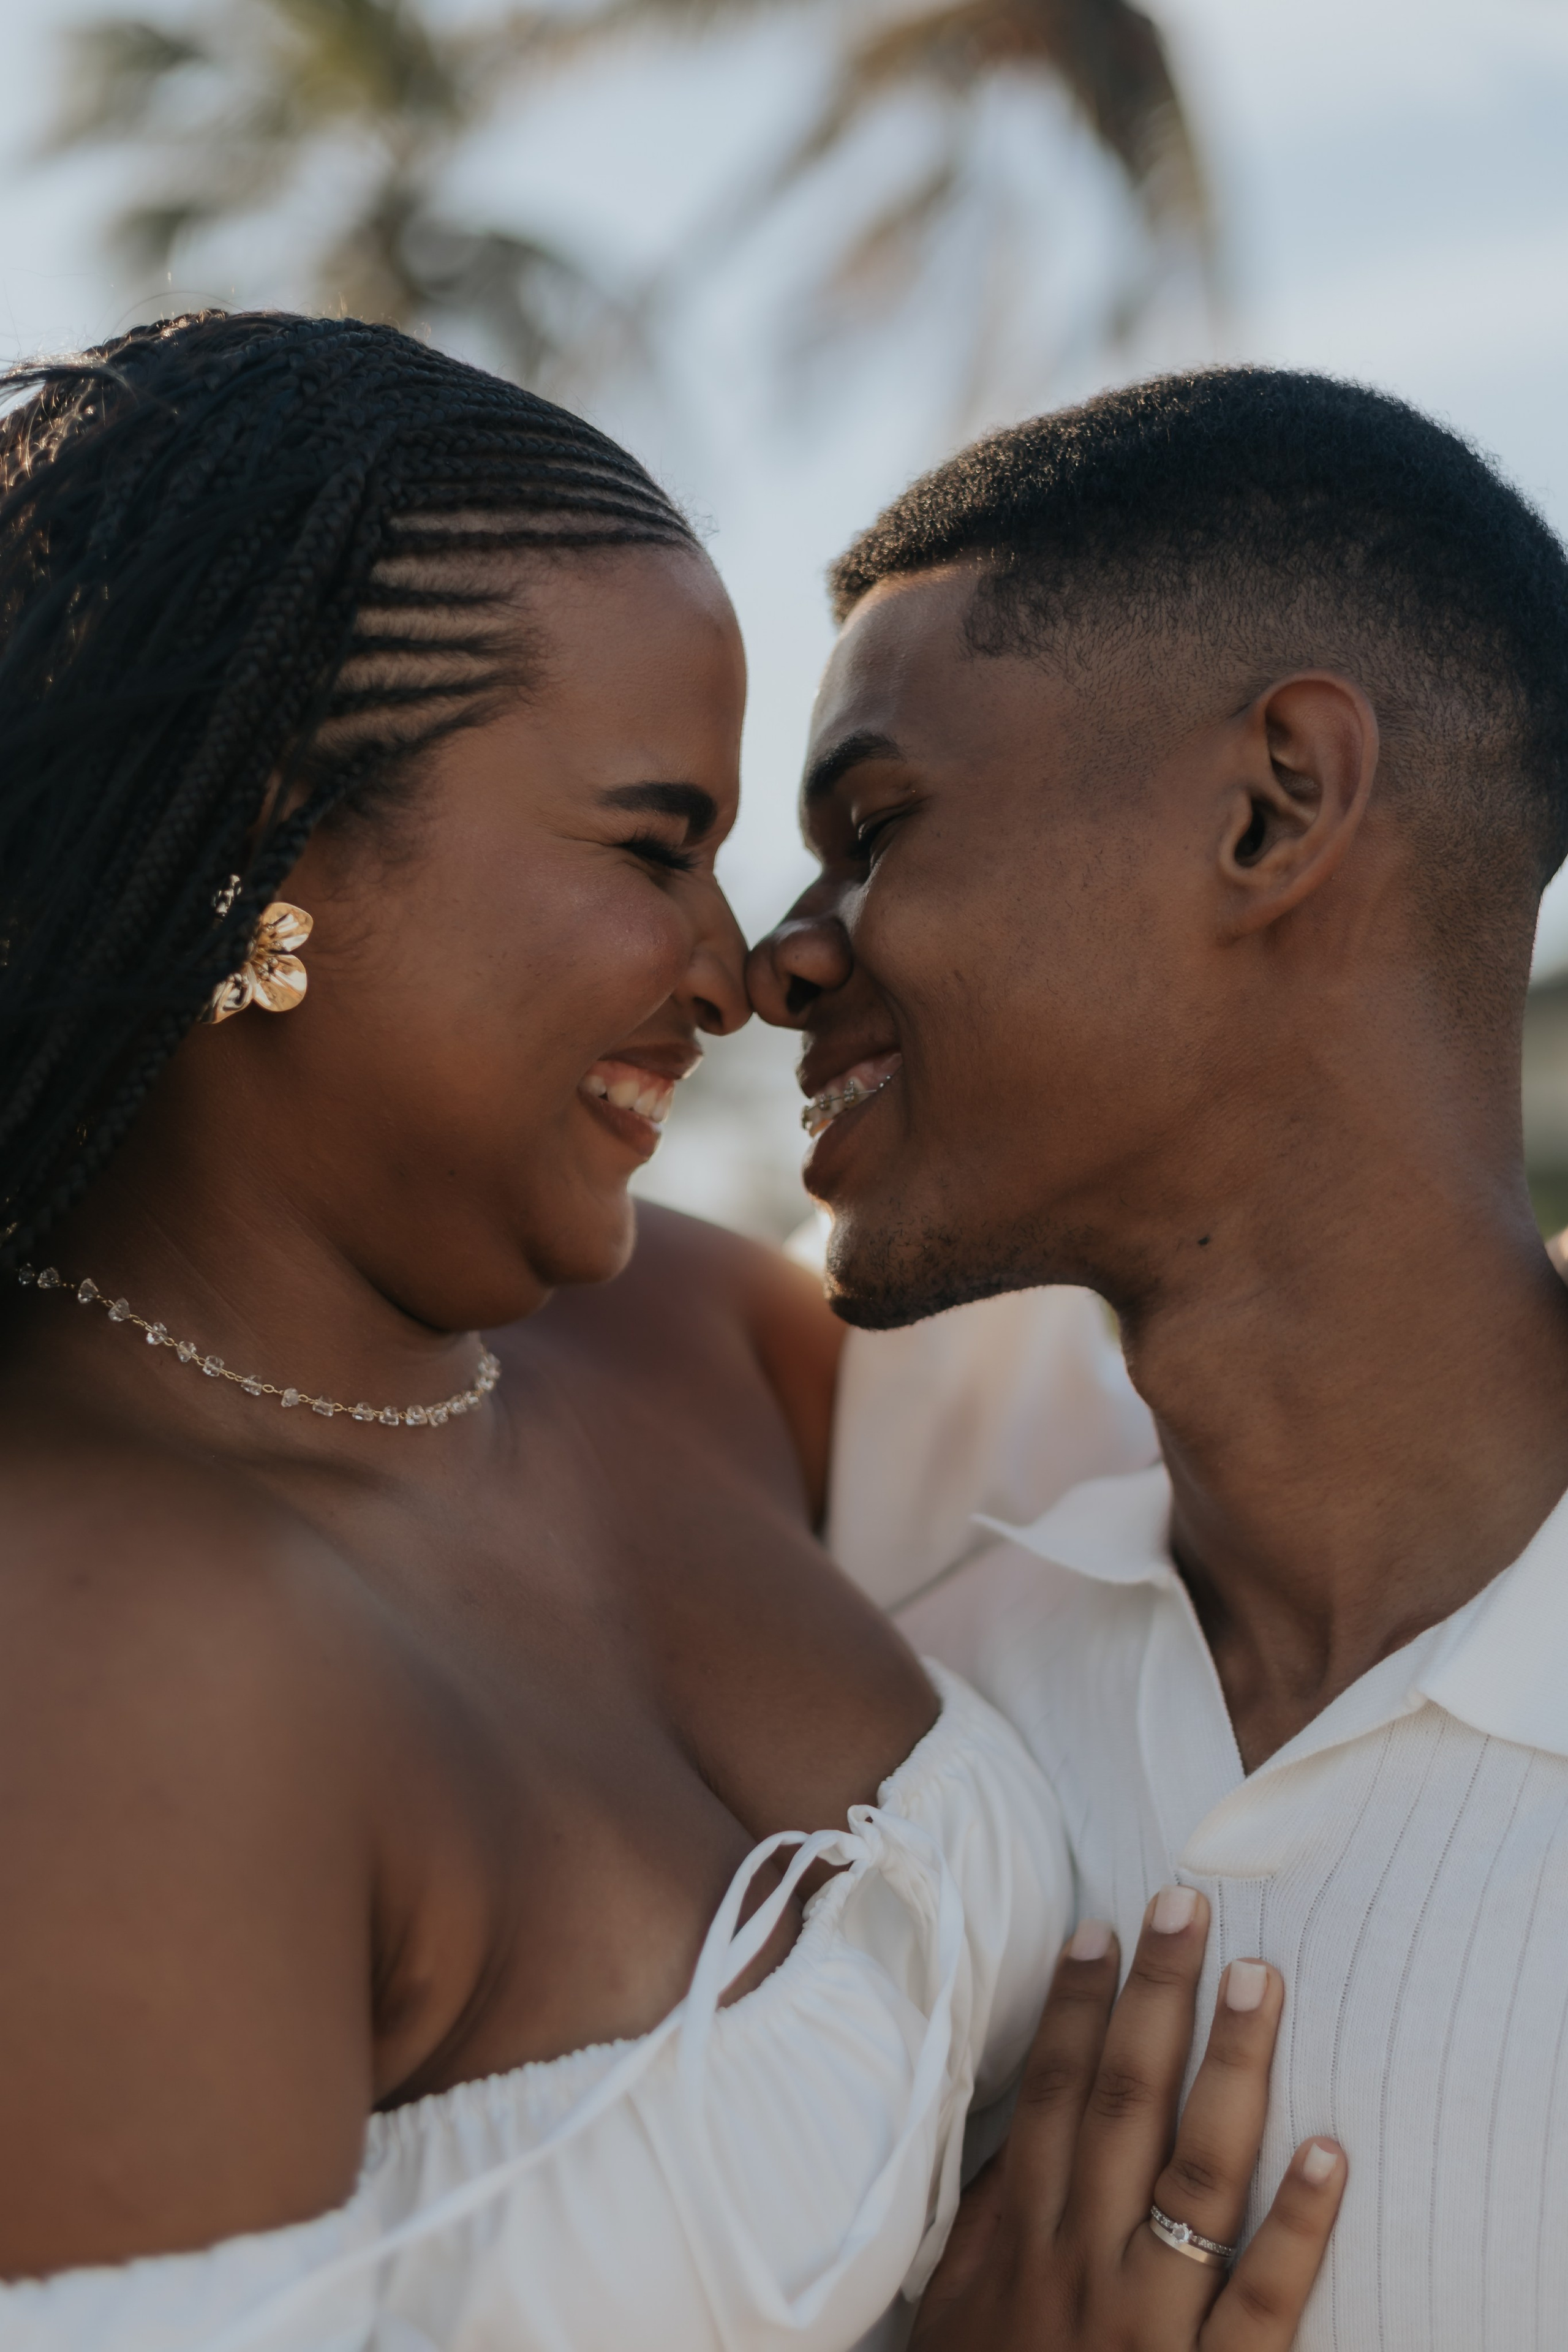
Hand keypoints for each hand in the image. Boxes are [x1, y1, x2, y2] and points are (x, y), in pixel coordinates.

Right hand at [912, 1889, 1344, 2350]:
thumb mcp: (955, 2313)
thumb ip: (987, 2223)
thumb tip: (1016, 2131)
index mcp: (1023, 2240)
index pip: (1052, 2096)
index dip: (1073, 2007)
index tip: (1100, 1930)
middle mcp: (1083, 2263)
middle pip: (1122, 2105)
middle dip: (1154, 2001)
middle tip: (1186, 1909)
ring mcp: (1147, 2321)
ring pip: (1195, 2175)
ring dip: (1229, 2072)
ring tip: (1258, 1983)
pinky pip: (1261, 2299)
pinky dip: (1296, 2224)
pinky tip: (1328, 2152)